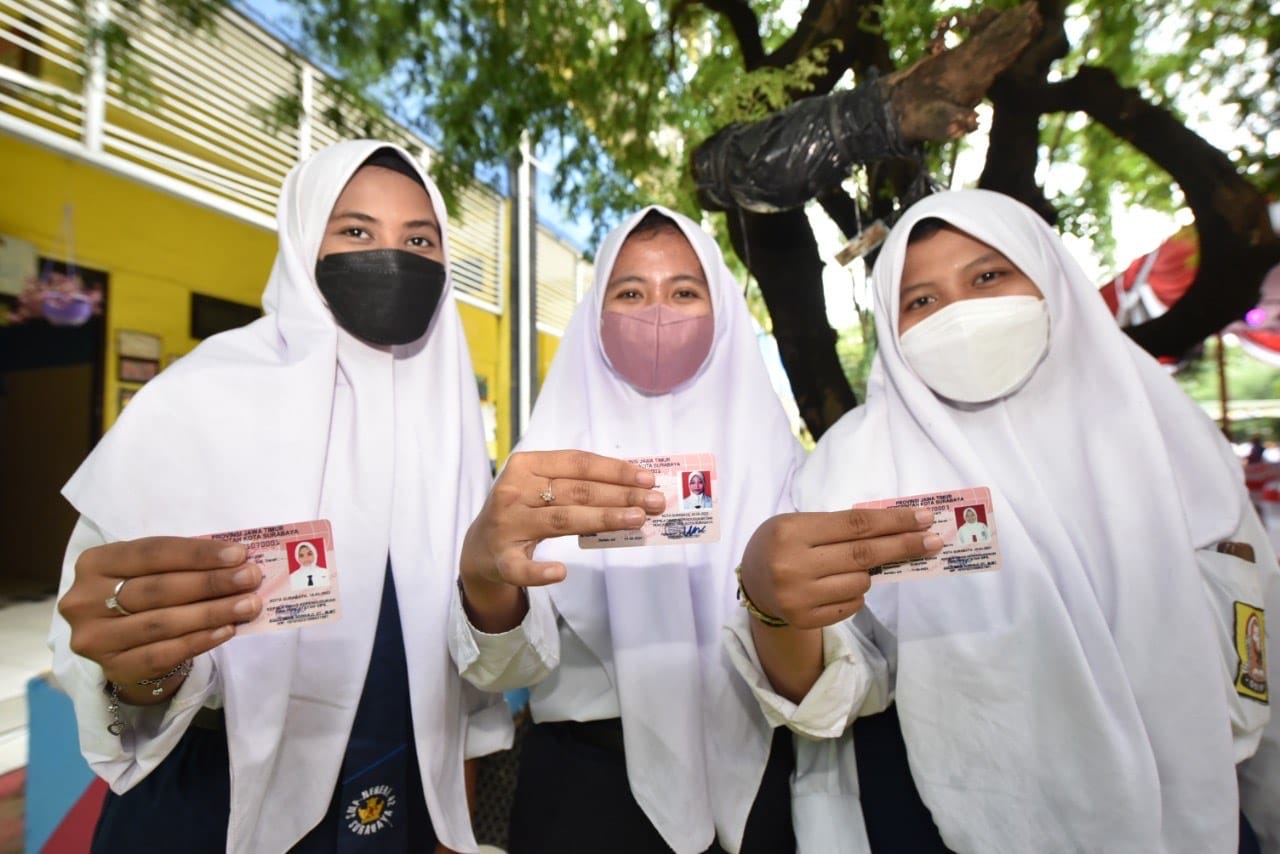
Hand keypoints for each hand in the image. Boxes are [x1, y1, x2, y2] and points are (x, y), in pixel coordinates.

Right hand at [58, 537, 263, 704]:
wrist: (125, 644)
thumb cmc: (146, 595)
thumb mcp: (154, 570)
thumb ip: (184, 563)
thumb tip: (238, 560)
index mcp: (95, 562)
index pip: (153, 552)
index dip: (198, 553)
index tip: (239, 554)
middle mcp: (85, 599)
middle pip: (158, 588)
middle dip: (211, 582)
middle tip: (250, 578)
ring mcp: (95, 637)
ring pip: (163, 622)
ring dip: (212, 612)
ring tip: (249, 604)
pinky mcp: (112, 668)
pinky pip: (163, 653)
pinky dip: (199, 641)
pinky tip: (227, 630)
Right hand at [459, 450, 663, 630]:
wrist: (479, 549)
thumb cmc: (522, 511)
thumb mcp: (541, 487)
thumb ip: (578, 483)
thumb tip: (635, 486)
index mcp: (525, 466)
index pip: (577, 463)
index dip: (614, 470)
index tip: (647, 478)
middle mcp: (513, 492)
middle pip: (575, 491)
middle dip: (620, 495)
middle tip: (655, 502)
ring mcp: (506, 526)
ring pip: (561, 521)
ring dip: (602, 519)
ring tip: (636, 520)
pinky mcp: (501, 560)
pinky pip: (522, 568)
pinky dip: (540, 571)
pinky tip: (562, 571)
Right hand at [740, 507, 940, 629]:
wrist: (753, 582)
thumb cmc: (783, 543)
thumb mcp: (801, 524)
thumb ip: (841, 528)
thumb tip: (898, 530)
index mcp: (791, 531)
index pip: (855, 524)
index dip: (893, 521)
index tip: (923, 518)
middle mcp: (792, 565)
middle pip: (864, 554)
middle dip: (903, 545)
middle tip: (933, 541)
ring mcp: (798, 596)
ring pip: (860, 582)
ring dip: (870, 573)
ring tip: (853, 566)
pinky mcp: (804, 619)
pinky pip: (852, 605)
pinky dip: (855, 593)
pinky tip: (839, 584)